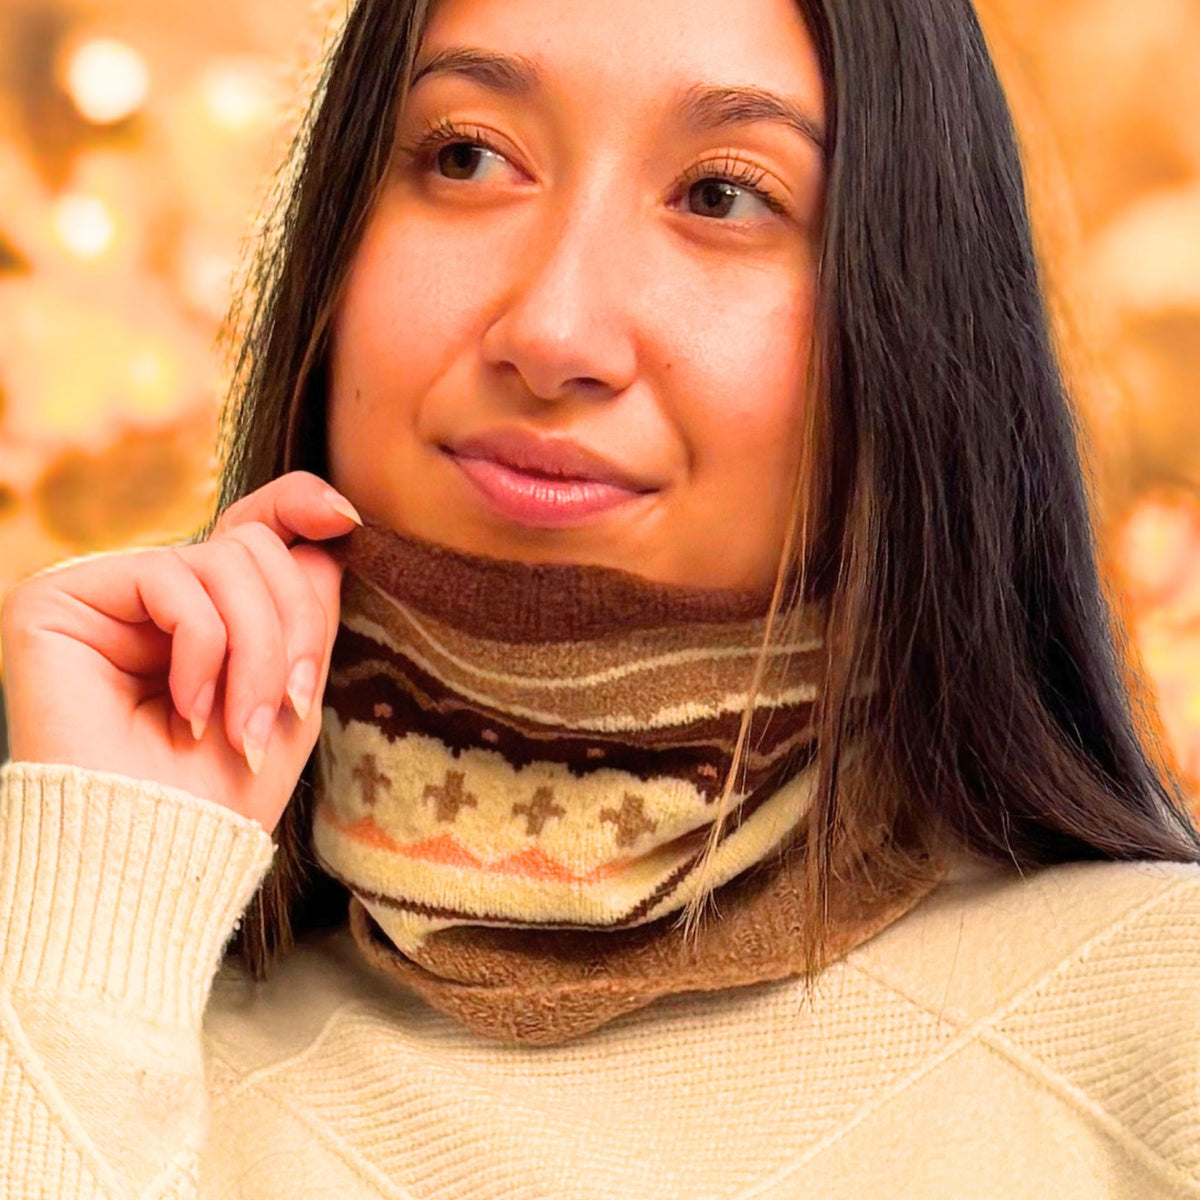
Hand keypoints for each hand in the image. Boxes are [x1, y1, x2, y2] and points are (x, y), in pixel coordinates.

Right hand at [0, 471, 360, 833]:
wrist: (151, 858)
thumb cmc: (222, 791)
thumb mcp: (290, 689)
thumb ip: (305, 605)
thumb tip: (333, 517)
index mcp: (206, 609)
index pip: (255, 528)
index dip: (299, 507)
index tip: (346, 519)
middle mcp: (153, 593)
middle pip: (256, 545)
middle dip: (290, 628)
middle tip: (286, 704)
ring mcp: (104, 592)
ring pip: (224, 558)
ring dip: (255, 651)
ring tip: (237, 725)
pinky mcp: (57, 598)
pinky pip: (169, 577)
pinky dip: (202, 647)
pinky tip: (186, 708)